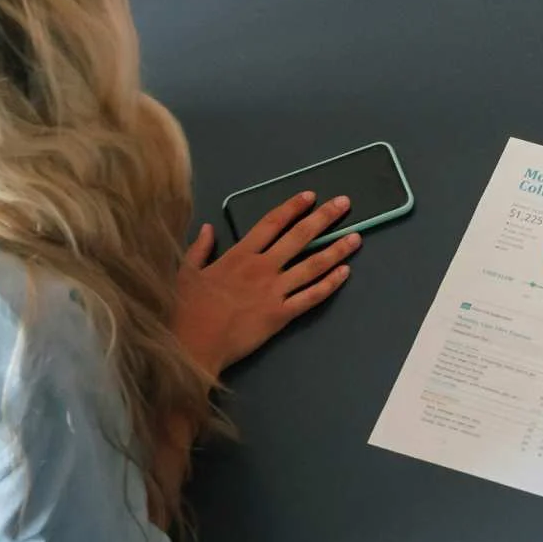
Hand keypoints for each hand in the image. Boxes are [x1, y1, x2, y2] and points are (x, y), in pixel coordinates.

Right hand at [174, 192, 358, 374]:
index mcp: (240, 254)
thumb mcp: (186, 272)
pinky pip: (310, 297)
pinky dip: (330, 284)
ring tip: (356, 237)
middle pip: (299, 236)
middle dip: (324, 218)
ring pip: (312, 265)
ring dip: (336, 249)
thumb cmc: (187, 310)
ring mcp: (274, 290)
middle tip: (344, 204)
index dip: (293, 207)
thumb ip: (200, 248)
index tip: (310, 196)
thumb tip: (209, 228)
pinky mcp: (280, 315)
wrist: (193, 345)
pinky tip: (345, 273)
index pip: (272, 223)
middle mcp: (262, 267)